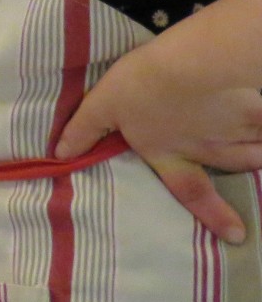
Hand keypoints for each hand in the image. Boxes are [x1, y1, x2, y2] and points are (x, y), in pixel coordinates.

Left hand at [56, 48, 261, 242]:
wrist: (188, 66)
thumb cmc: (140, 85)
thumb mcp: (103, 104)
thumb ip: (84, 130)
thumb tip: (60, 154)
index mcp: (171, 151)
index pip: (190, 191)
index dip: (213, 215)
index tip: (236, 235)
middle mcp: (208, 149)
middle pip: (236, 167)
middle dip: (245, 169)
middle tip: (250, 183)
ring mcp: (237, 132)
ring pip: (256, 151)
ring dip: (257, 148)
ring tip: (255, 139)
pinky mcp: (257, 113)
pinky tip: (260, 113)